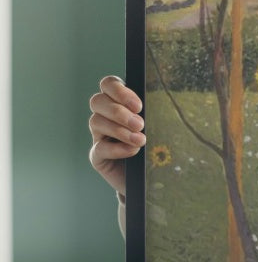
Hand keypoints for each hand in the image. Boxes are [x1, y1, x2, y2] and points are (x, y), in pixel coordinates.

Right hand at [88, 76, 145, 196]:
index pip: (108, 84)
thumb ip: (151, 114)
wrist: (151, 177)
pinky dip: (116, 149)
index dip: (119, 91)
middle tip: (139, 124)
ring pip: (95, 122)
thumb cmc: (156, 147)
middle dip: (118, 111)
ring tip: (140, 140)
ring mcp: (99, 136)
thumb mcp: (157, 127)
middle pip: (97, 101)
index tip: (138, 106)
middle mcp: (105, 116)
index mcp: (118, 102)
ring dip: (119, 130)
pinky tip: (132, 151)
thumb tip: (152, 108)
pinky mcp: (97, 156)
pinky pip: (99, 148)